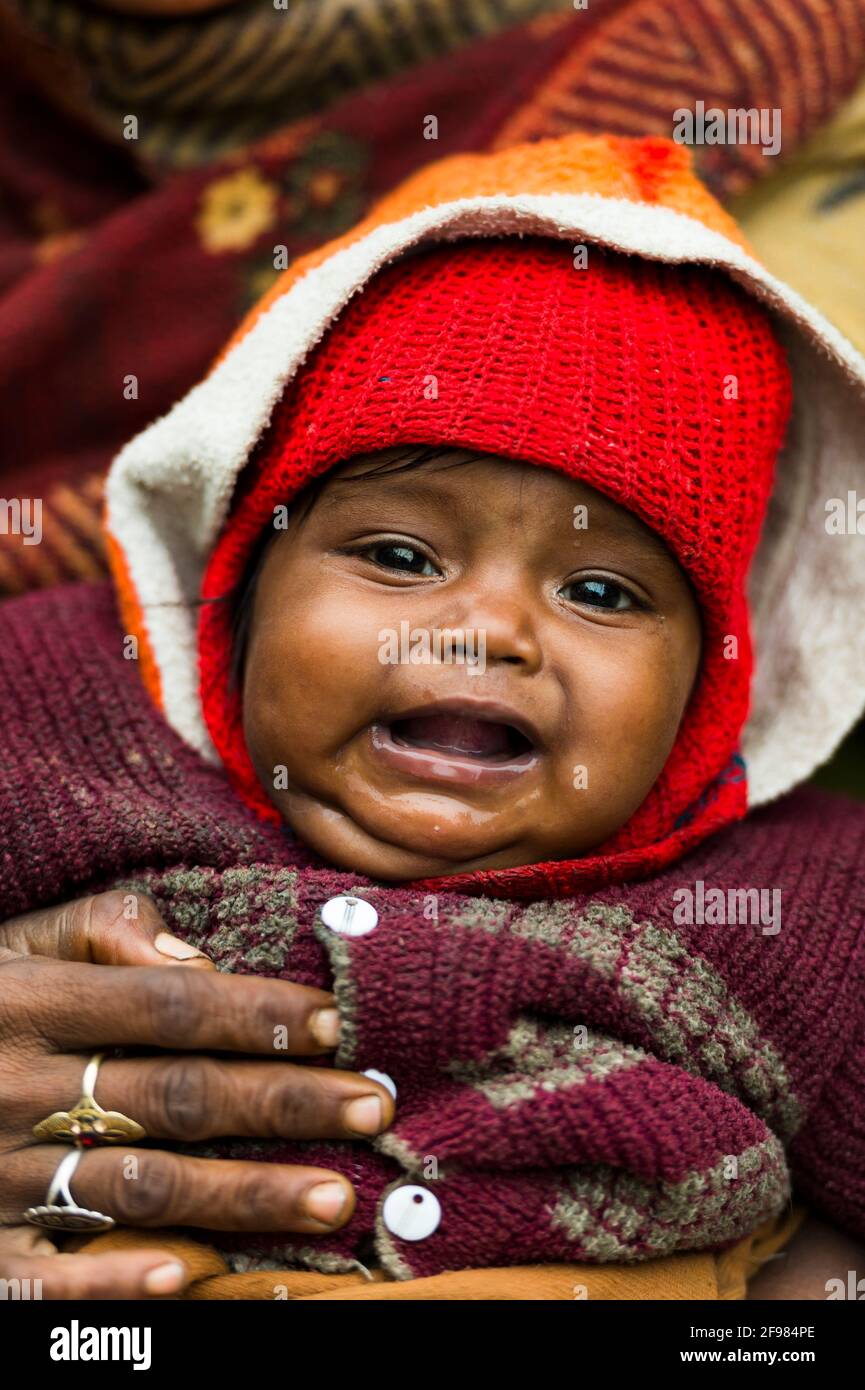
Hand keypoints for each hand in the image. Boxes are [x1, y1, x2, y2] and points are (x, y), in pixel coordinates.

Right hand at [0, 891, 394, 1298]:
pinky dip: (117, 1281)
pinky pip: (48, 1276)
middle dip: (284, 1103)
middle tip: (371, 1109)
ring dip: (244, 1195)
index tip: (333, 1024)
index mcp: (28, 1003)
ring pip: (141, 1184)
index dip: (254, 1012)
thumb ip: (98, 925)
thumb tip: (195, 957)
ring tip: (334, 1197)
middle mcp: (15, 1086)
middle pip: (175, 1094)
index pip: (164, 1003)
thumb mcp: (13, 944)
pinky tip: (193, 1277)